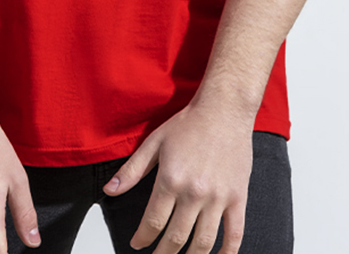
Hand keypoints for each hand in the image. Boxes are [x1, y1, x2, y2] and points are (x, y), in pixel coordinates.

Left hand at [102, 100, 252, 253]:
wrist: (224, 109)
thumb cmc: (189, 123)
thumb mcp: (154, 142)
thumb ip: (131, 170)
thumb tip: (110, 191)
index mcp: (171, 179)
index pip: (153, 222)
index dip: (142, 238)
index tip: (137, 243)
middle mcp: (194, 192)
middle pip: (176, 238)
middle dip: (163, 253)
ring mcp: (218, 197)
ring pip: (203, 243)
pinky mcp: (238, 197)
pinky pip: (235, 234)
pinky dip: (227, 253)